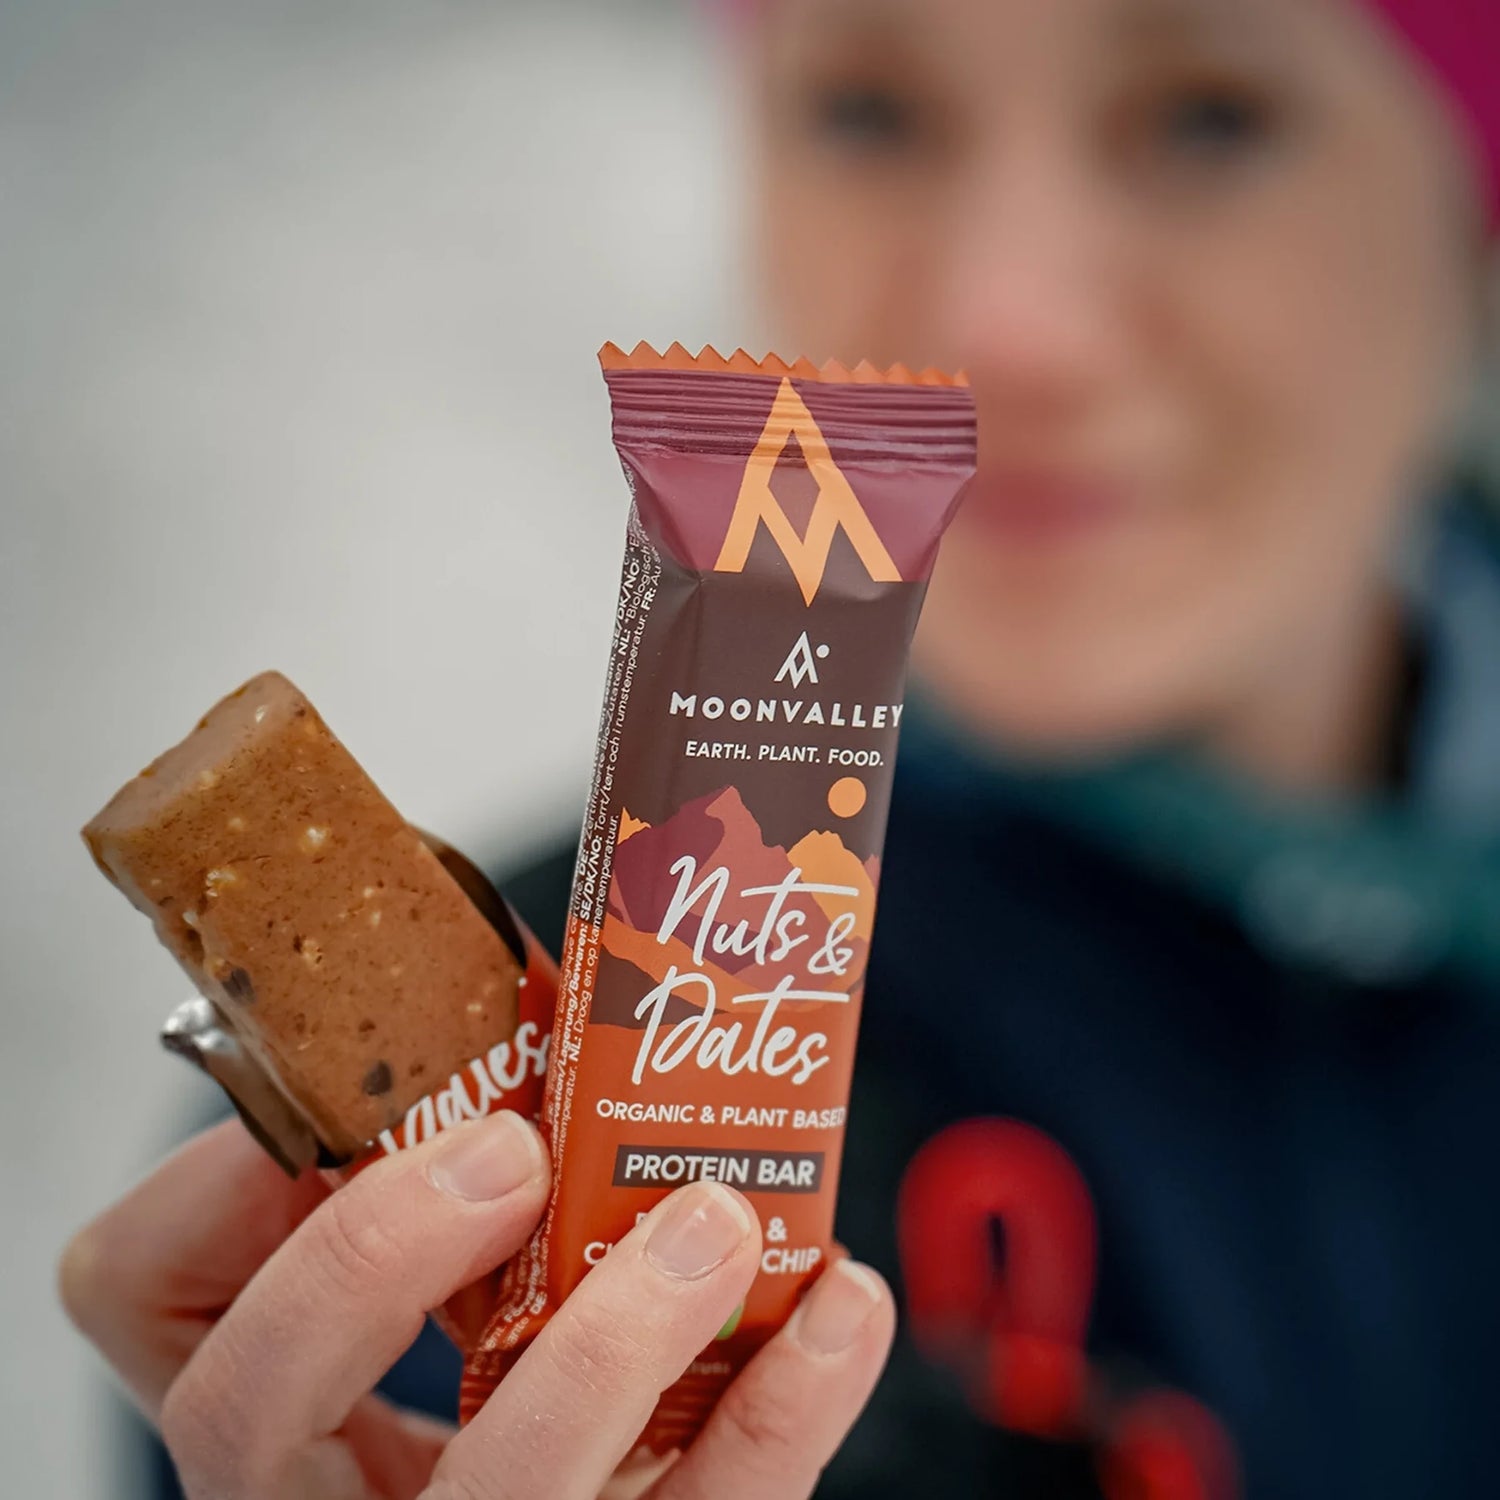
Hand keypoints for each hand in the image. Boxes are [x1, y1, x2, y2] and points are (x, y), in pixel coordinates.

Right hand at [60, 1111, 894, 1498]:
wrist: (618, 1490)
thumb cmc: (532, 1356)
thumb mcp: (460, 1273)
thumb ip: (462, 1163)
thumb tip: (544, 994)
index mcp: (281, 1399)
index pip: (143, 1303)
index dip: (198, 1194)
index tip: (327, 1106)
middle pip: (249, 1414)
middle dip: (368, 1256)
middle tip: (510, 1147)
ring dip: (613, 1342)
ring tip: (714, 1219)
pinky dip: (781, 1410)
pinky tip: (839, 1305)